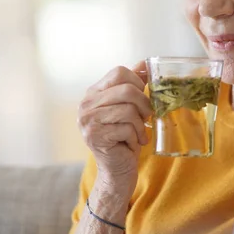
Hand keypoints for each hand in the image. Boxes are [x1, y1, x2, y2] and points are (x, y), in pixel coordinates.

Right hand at [78, 61, 151, 196]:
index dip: (138, 83)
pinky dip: (136, 137)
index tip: (142, 99)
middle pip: (127, 90)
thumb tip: (144, 62)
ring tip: (138, 134)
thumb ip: (132, 85)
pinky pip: (127, 128)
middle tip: (147, 118)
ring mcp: (88, 120)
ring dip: (140, 125)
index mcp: (93, 93)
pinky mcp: (95, 136)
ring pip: (128, 110)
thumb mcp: (129, 108)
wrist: (117, 171)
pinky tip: (131, 144)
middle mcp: (86, 104)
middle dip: (144, 105)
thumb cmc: (124, 138)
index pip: (119, 72)